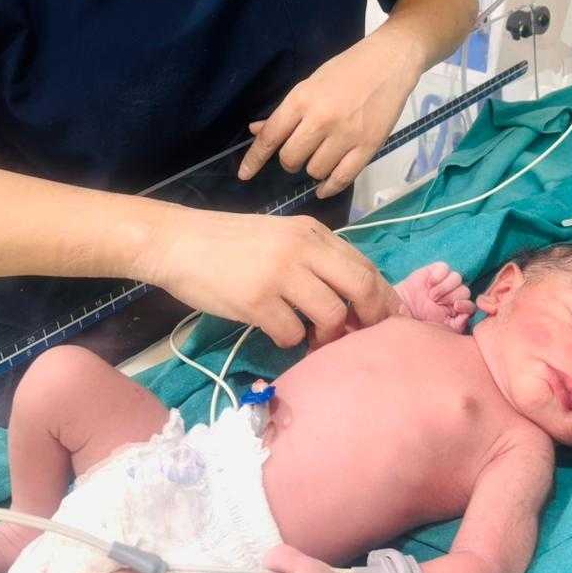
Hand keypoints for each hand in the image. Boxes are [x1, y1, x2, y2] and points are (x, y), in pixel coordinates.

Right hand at [139, 205, 401, 346]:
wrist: (178, 242)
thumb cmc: (229, 243)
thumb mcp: (280, 236)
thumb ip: (315, 258)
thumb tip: (354, 296)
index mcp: (312, 232)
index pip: (364, 264)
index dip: (384, 295)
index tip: (393, 319)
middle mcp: (302, 248)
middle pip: (361, 286)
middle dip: (371, 317)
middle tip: (365, 336)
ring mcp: (280, 274)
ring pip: (331, 314)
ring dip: (328, 335)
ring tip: (313, 338)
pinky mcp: (256, 300)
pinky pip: (292, 334)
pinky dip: (290, 340)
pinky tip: (276, 332)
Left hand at [238, 28, 422, 197]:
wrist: (389, 61)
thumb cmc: (347, 69)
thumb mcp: (310, 84)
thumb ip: (286, 112)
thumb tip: (256, 131)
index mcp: (302, 99)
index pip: (270, 136)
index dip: (254, 159)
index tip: (244, 174)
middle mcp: (321, 119)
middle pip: (290, 158)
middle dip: (290, 161)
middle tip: (301, 152)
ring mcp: (346, 135)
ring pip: (315, 171)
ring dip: (313, 169)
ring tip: (322, 156)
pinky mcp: (368, 146)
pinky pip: (342, 179)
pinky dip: (329, 187)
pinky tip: (324, 187)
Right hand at [396, 262, 474, 331]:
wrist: (402, 309)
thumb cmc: (420, 320)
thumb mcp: (440, 328)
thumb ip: (457, 325)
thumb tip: (467, 316)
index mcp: (457, 309)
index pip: (471, 305)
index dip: (466, 305)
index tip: (456, 307)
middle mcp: (453, 294)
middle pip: (465, 290)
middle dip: (452, 297)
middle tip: (437, 302)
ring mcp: (445, 281)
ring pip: (457, 277)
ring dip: (445, 287)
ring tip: (432, 295)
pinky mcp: (435, 271)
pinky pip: (445, 267)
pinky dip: (438, 276)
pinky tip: (429, 284)